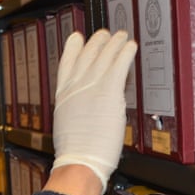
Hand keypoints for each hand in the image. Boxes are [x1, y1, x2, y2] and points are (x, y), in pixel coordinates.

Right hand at [51, 29, 136, 194]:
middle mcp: (76, 87)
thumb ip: (76, 111)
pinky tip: (130, 47)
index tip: (76, 38)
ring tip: (121, 36)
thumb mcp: (67, 125)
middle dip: (97, 42)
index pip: (66, 64)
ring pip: (104, 57)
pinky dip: (125, 53)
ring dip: (114, 43)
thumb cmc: (75, 153)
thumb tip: (84, 111)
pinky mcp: (109, 91)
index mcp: (63, 95)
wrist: (79, 160)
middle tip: (104, 35)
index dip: (72, 49)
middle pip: (86, 56)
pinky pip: (119, 65)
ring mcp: (92, 87)